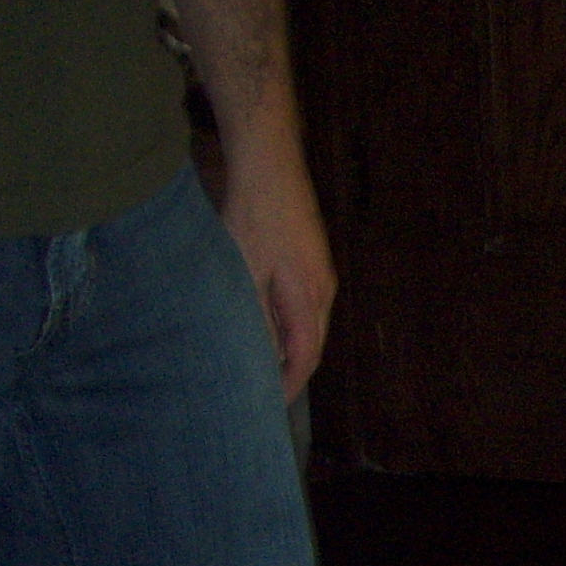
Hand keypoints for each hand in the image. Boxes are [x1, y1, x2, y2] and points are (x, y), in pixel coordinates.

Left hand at [161, 0, 335, 395]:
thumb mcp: (242, 270)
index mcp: (310, 300)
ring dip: (284, 341)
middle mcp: (323, 290)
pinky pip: (300, 301)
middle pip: (310, 344)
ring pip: (305, 322)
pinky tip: (258, 314)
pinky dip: (282, 317)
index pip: (304, 359)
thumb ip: (250, 314)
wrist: (269, 158)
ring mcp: (319, 270)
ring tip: (256, 357)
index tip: (265, 406)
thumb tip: (253, 354)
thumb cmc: (254, 214)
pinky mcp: (308, 253)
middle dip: (288, 369)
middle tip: (259, 389)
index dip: (285, 386)